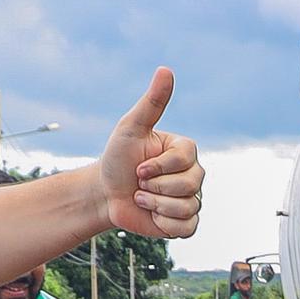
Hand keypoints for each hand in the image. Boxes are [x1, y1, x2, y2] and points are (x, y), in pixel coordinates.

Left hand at [101, 71, 203, 242]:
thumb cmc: (117, 159)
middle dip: (155, 188)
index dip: (157, 168)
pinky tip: (152, 215)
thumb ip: (152, 103)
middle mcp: (194, 174)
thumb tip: (166, 70)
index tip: (138, 167)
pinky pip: (187, 228)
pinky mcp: (186, 222)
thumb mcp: (131, 128)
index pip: (185, 161)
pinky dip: (164, 224)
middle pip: (189, 186)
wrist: (105, 194)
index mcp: (186, 151)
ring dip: (155, 205)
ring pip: (186, 208)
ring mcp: (191, 198)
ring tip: (142, 198)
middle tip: (139, 183)